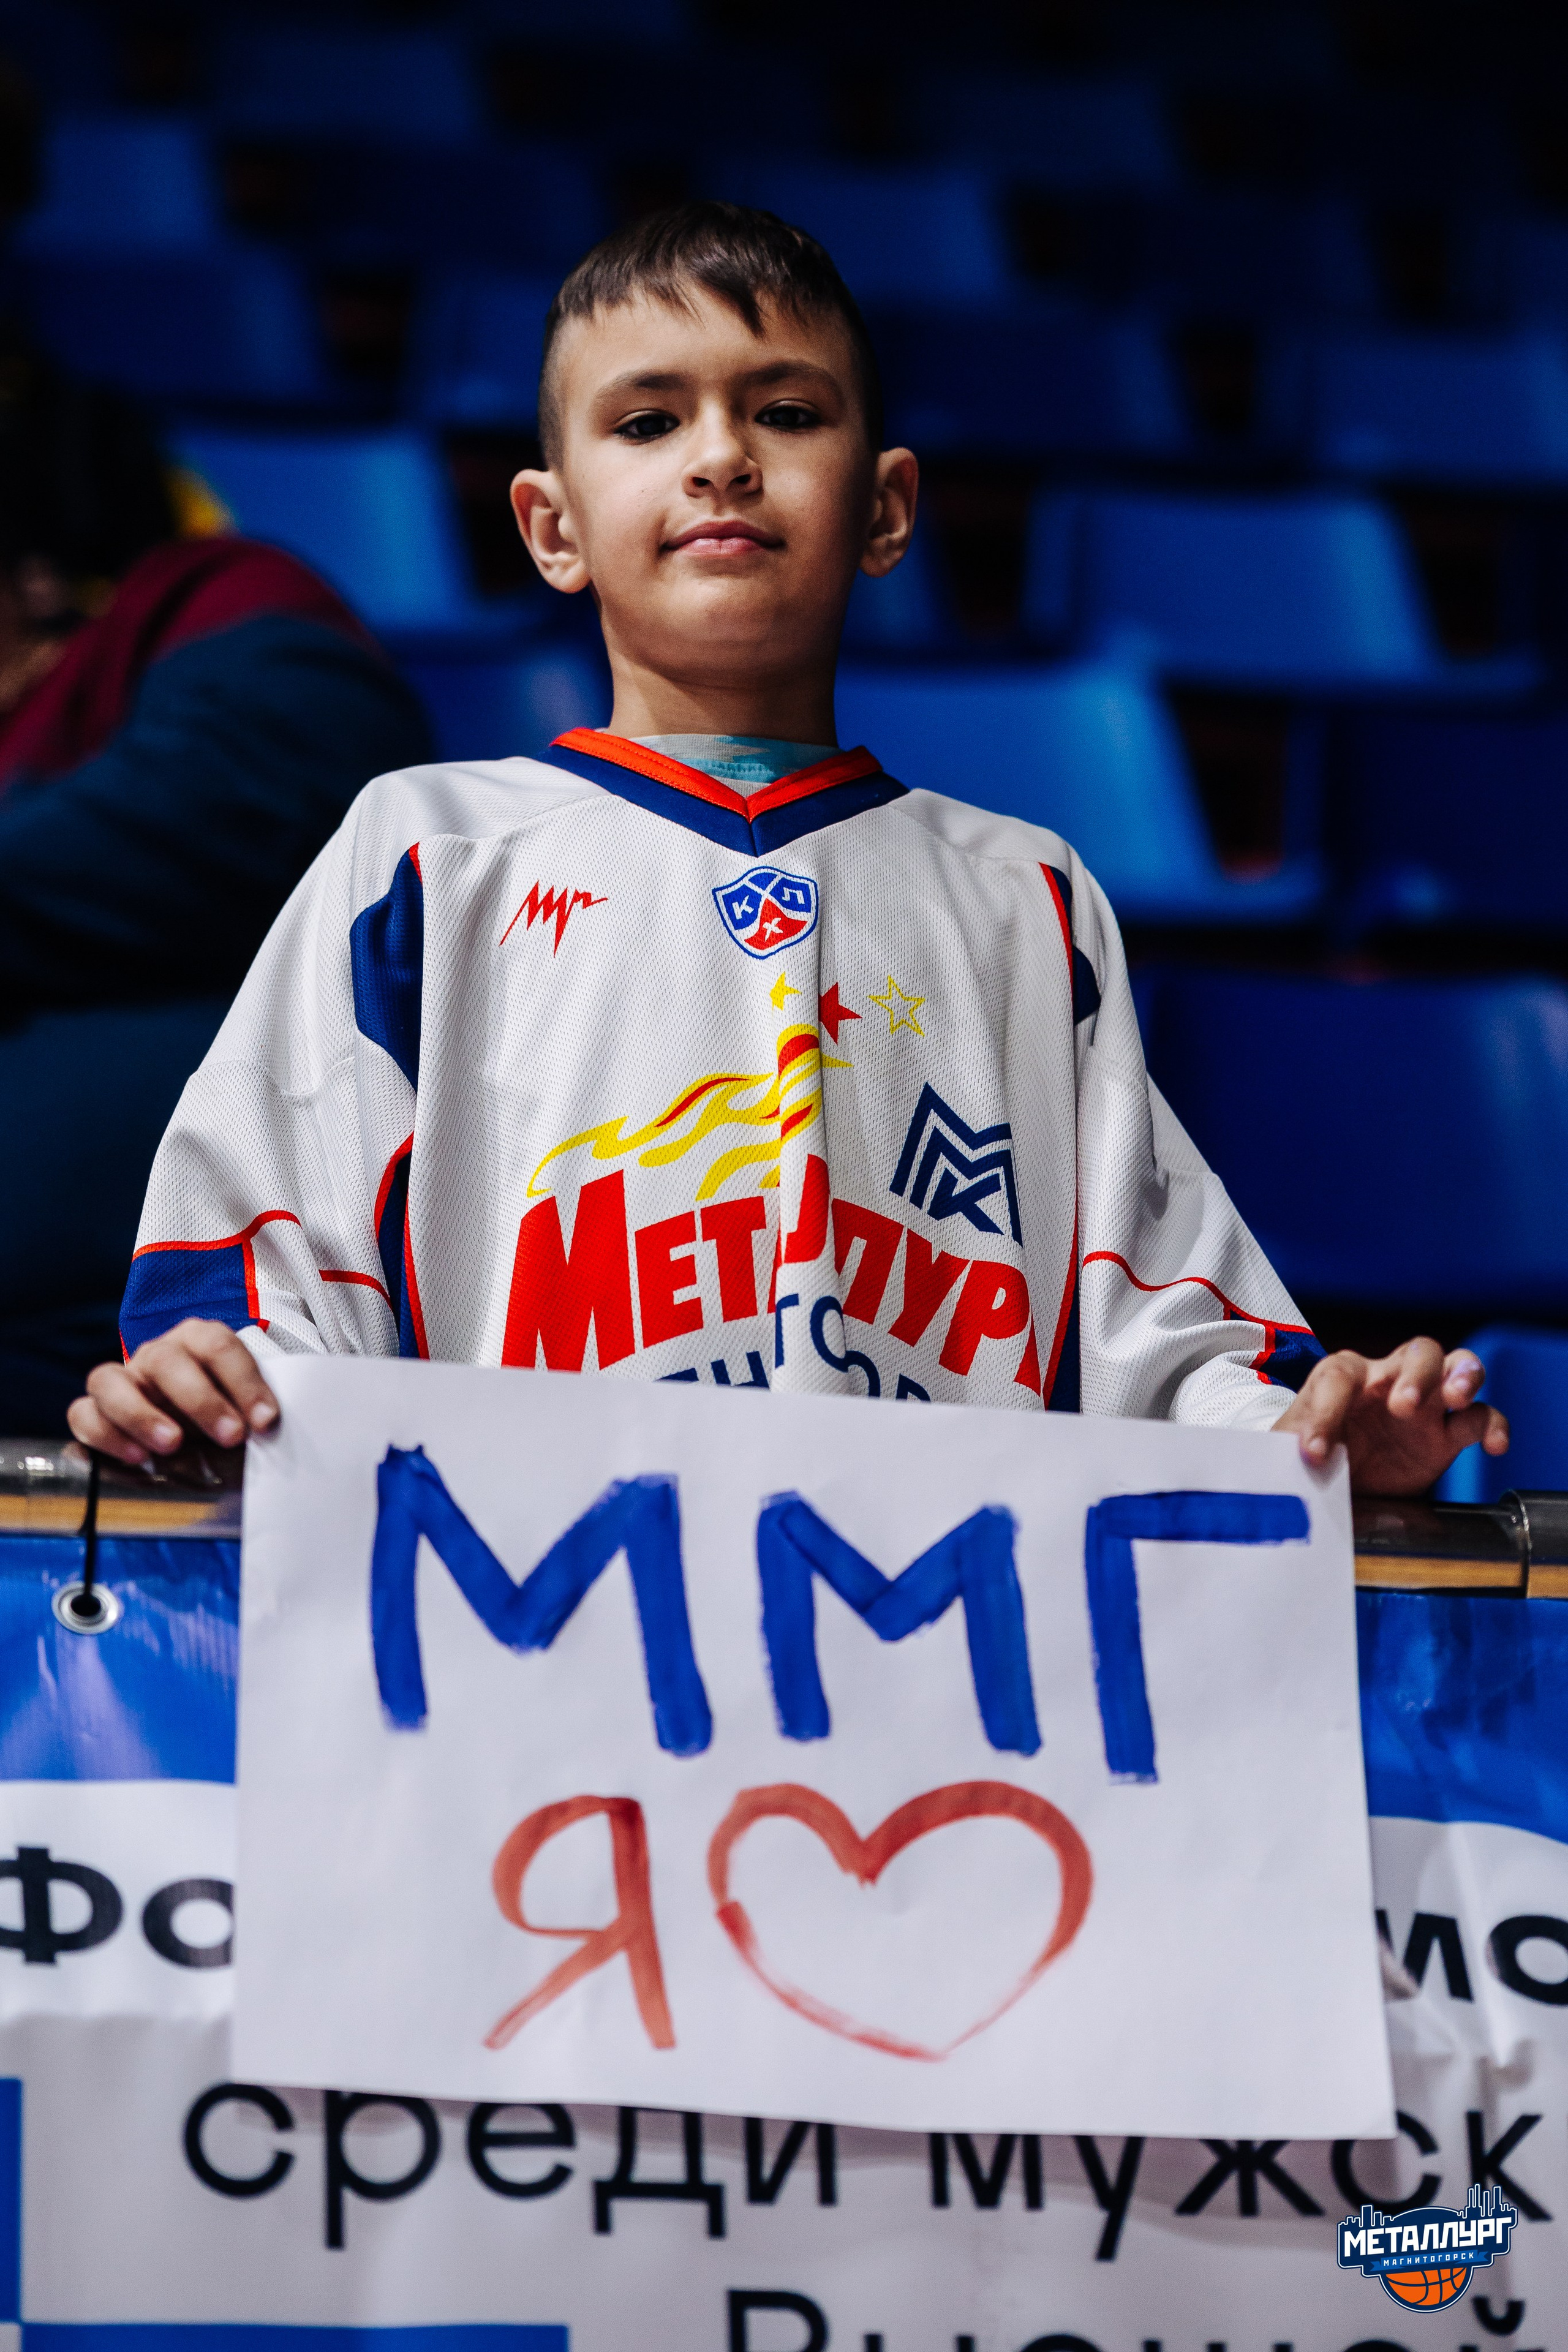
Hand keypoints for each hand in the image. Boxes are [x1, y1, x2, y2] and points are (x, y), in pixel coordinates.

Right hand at [66, 1318, 278, 1466]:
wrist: (193, 1425)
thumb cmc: (223, 1410)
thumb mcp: (243, 1406)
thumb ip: (254, 1411)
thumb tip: (273, 1430)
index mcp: (198, 1340)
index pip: (218, 1346)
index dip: (245, 1382)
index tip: (266, 1420)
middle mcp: (157, 1354)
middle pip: (167, 1360)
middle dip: (201, 1400)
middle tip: (231, 1436)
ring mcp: (122, 1379)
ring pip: (110, 1380)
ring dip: (141, 1414)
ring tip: (171, 1445)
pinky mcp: (96, 1409)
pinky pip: (83, 1413)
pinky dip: (105, 1435)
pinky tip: (137, 1457)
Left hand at [1272, 1338, 1508, 1494]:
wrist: (1334, 1481)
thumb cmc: (1311, 1455)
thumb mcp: (1290, 1451)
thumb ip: (1287, 1448)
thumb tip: (1291, 1460)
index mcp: (1344, 1378)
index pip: (1339, 1376)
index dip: (1324, 1411)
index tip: (1314, 1453)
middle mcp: (1389, 1381)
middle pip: (1418, 1352)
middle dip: (1416, 1374)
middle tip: (1403, 1407)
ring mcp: (1425, 1404)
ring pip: (1456, 1368)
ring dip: (1463, 1377)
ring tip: (1457, 1399)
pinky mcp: (1447, 1434)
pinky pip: (1482, 1417)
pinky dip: (1493, 1425)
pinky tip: (1494, 1445)